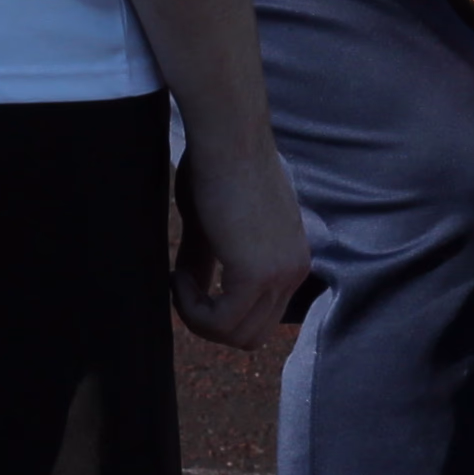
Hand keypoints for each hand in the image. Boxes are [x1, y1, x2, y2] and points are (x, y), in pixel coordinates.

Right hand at [168, 129, 311, 350]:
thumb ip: (209, 263)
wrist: (225, 137)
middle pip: (252, 337)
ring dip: (196, 317)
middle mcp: (296, 270)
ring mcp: (281, 274)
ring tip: (177, 276)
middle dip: (208, 323)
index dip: (218, 310)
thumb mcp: (211, 227)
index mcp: (291, 258)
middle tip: (180, 285)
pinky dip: (191, 310)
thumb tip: (192, 294)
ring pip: (237, 337)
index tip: (187, 278)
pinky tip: (177, 276)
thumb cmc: (215, 167)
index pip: (261, 317)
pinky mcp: (258, 274)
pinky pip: (220, 323)